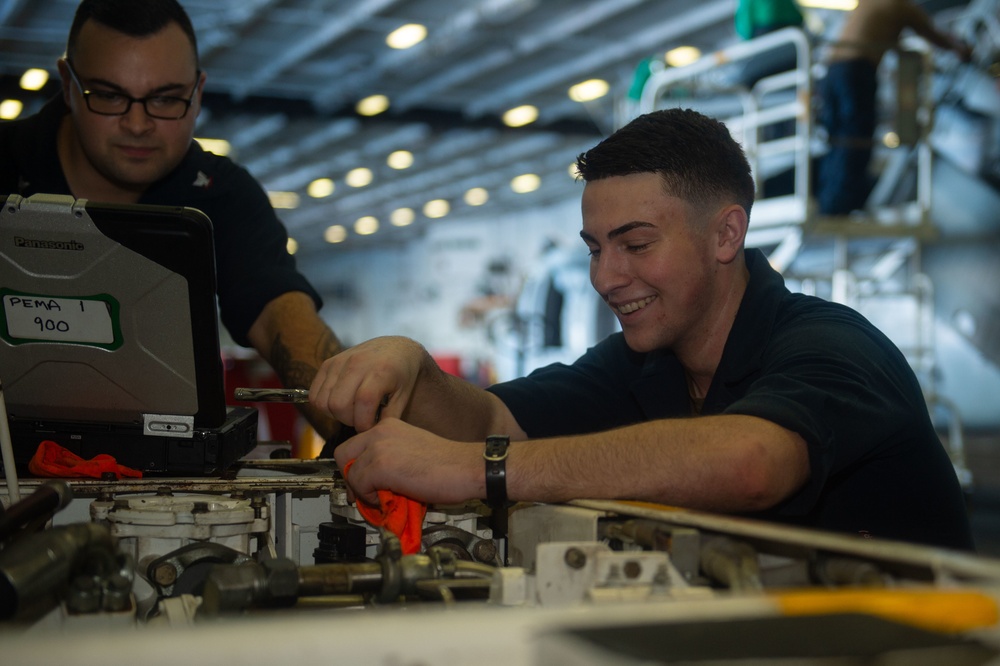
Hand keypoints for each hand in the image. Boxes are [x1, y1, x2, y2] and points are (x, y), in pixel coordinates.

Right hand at [309, 336, 427, 431]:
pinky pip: (314, 394)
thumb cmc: (402, 376)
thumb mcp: (404, 396)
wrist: (395, 349)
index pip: (364, 402)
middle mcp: (357, 363)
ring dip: (335, 414)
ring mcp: (339, 361)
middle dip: (349, 420)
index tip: (371, 427)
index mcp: (381, 370)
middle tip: (362, 419)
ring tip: (352, 411)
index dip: (364, 423)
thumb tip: (370, 435)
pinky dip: (324, 405)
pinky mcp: (327, 364)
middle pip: (338, 404)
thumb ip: (389, 417)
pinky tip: (342, 403)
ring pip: (323, 401)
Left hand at [333, 418, 481, 505]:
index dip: (356, 467)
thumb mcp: (411, 453)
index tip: (365, 483)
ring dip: (362, 490)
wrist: (468, 467)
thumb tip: (370, 482)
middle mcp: (381, 431)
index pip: (355, 444)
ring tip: (382, 498)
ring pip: (349, 472)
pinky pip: (359, 484)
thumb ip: (389, 460)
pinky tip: (389, 499)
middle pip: (343, 454)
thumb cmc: (449, 465)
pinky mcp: (381, 464)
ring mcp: (380, 446)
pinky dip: (369, 498)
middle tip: (366, 492)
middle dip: (351, 477)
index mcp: (389, 426)